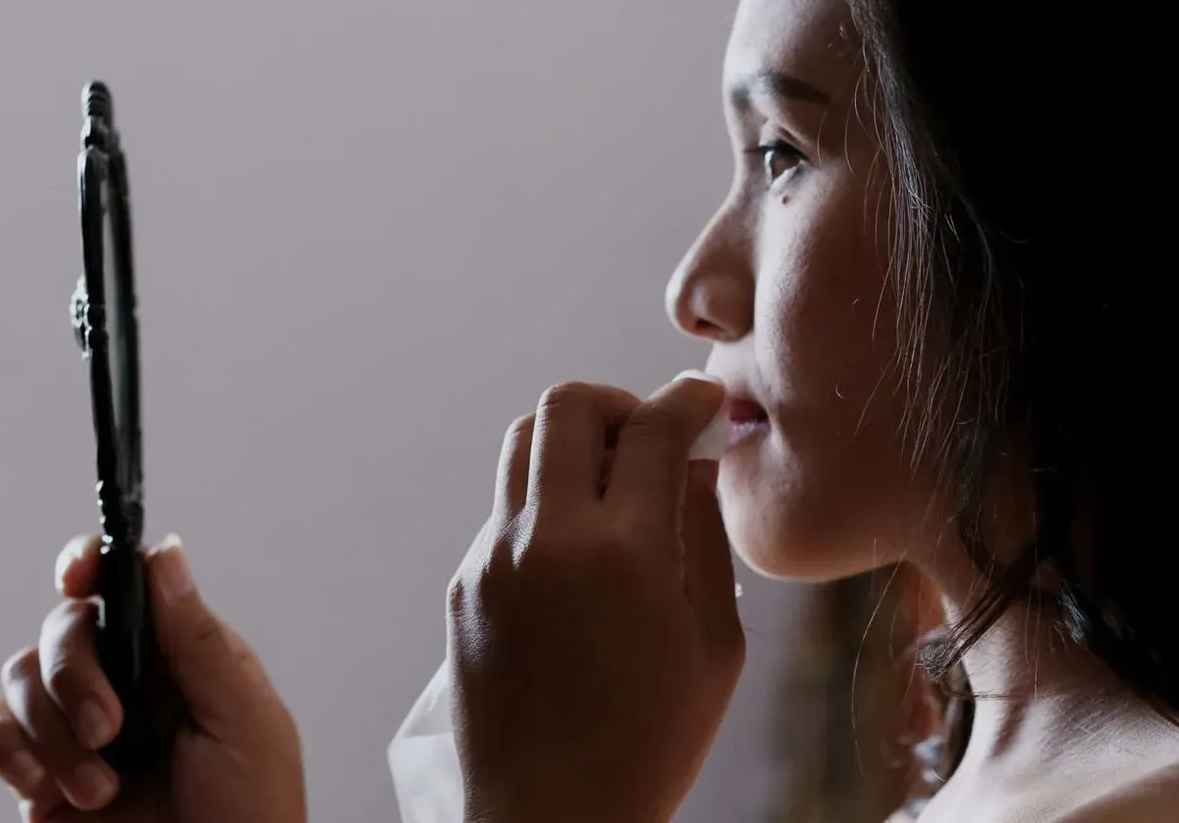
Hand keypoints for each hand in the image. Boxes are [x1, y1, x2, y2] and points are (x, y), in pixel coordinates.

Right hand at [0, 535, 305, 822]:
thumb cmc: (251, 813)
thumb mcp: (243, 722)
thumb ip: (198, 640)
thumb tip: (165, 554)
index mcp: (177, 654)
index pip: (123, 583)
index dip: (89, 562)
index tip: (74, 577)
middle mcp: (123, 679)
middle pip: (64, 627)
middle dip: (74, 673)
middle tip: (110, 729)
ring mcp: (76, 726)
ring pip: (19, 675)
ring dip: (51, 731)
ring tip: (101, 788)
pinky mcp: (39, 774)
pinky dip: (4, 750)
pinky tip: (42, 787)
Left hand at [450, 375, 743, 822]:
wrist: (550, 819)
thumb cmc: (651, 744)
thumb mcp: (714, 645)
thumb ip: (705, 538)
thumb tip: (696, 465)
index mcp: (624, 554)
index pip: (653, 426)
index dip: (688, 399)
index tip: (705, 402)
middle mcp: (547, 539)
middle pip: (567, 405)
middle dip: (619, 403)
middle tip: (651, 437)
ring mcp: (493, 559)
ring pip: (522, 442)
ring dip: (572, 441)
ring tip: (613, 486)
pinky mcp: (464, 585)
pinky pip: (504, 508)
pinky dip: (546, 504)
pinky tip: (578, 558)